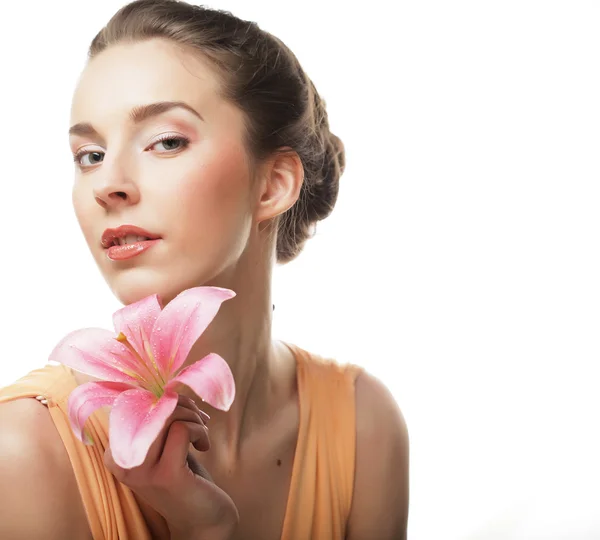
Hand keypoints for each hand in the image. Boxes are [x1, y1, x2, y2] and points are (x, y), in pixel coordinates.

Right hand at [103, 394, 238, 538]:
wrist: (204, 518)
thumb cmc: (185, 475)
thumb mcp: (165, 444)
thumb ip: (159, 419)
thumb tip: (168, 384)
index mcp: (115, 453)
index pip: (134, 404)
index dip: (162, 399)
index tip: (183, 409)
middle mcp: (121, 463)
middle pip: (152, 406)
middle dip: (182, 405)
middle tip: (199, 420)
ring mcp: (142, 471)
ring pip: (168, 415)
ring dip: (194, 418)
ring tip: (201, 436)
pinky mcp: (166, 475)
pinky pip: (182, 429)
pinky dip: (199, 431)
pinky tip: (203, 447)